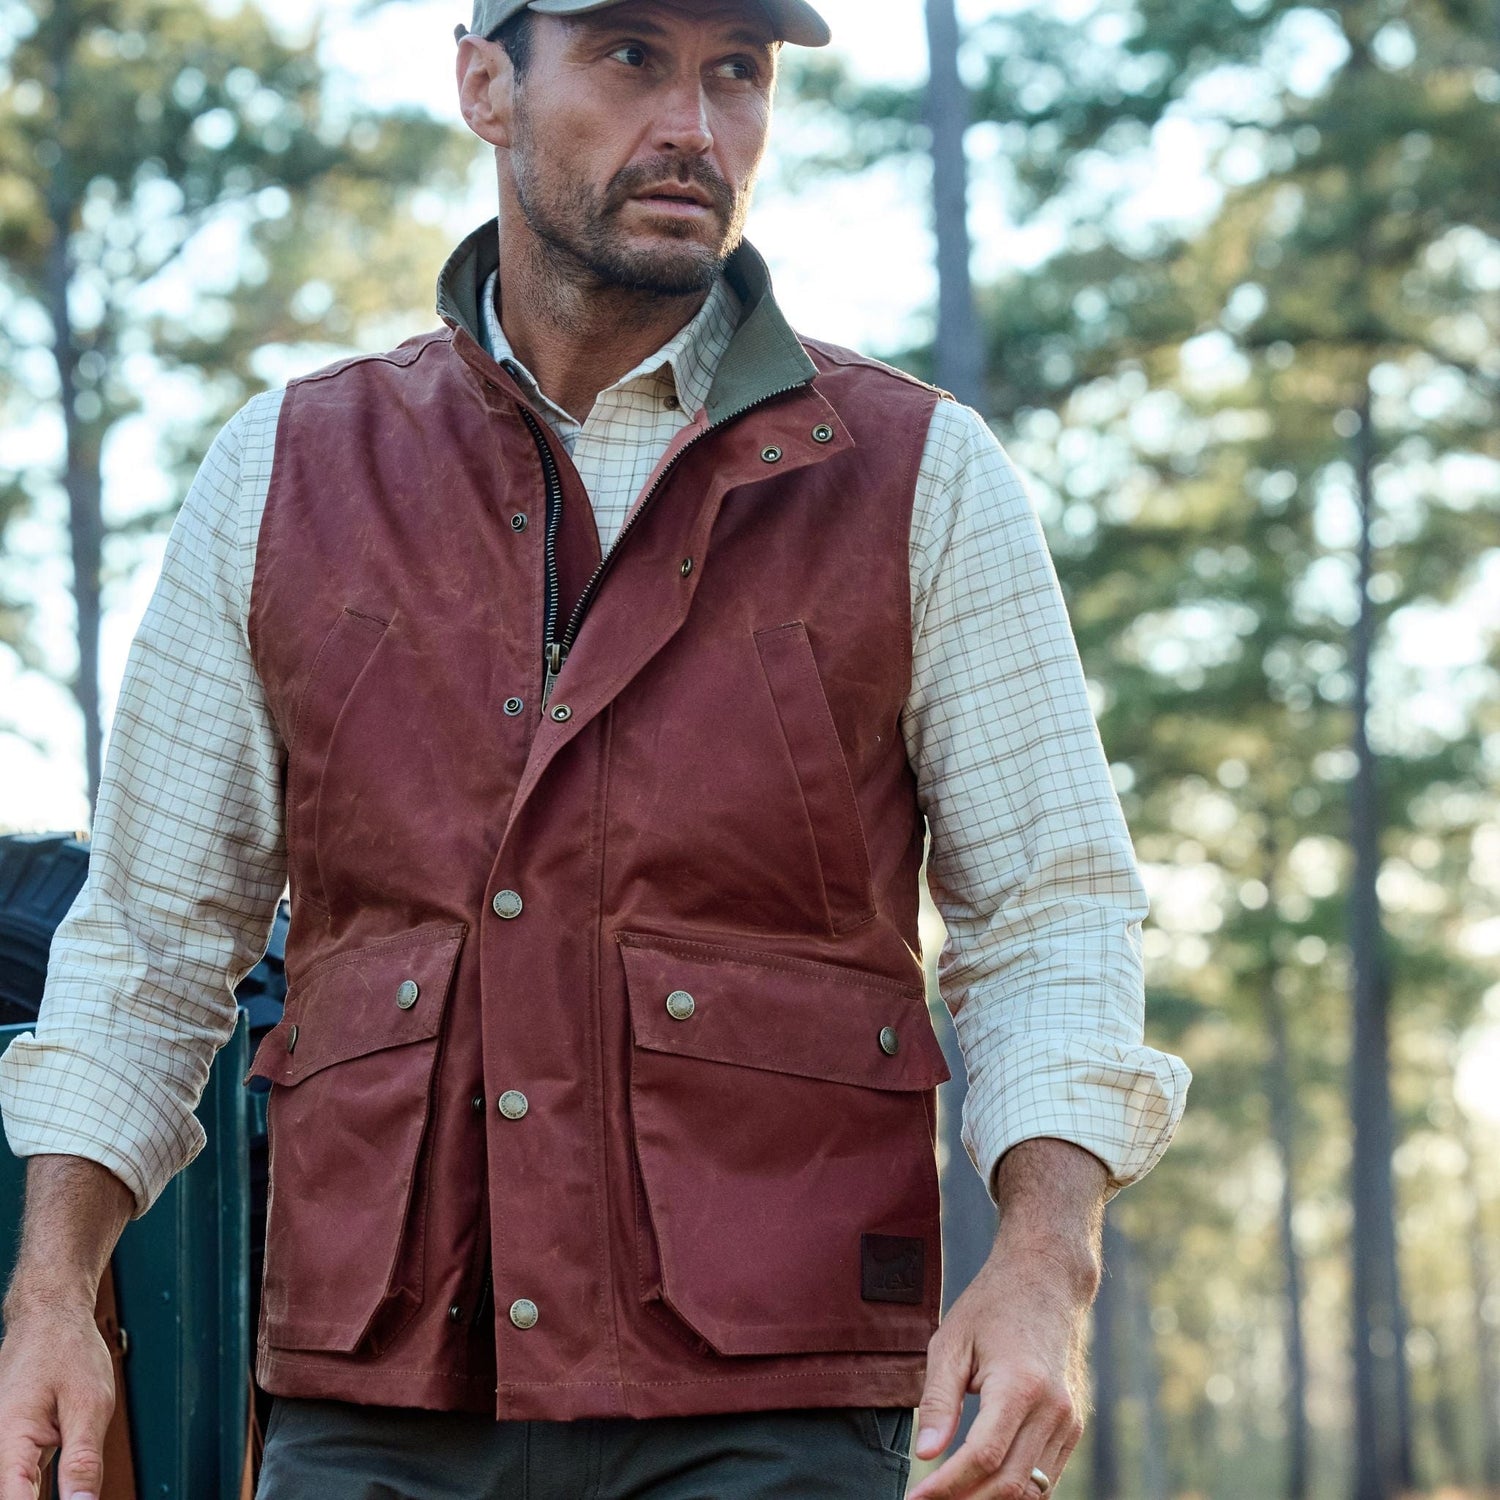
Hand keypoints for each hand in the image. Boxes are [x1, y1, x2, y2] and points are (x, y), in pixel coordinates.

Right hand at [0, 1299, 115, 1499]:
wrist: (48, 1318)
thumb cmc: (68, 1350)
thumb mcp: (90, 1403)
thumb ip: (83, 1459)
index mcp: (10, 1438)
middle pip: (14, 1496)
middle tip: (77, 1495)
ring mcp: (3, 1446)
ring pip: (17, 1488)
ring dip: (36, 1493)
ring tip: (70, 1463)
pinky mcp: (12, 1446)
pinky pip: (21, 1478)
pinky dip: (35, 1488)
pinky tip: (65, 1487)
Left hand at [908, 1137, 1106, 1499]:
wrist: (1048, 1279)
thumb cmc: (993, 1304)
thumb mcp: (953, 1340)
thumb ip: (939, 1399)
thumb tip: (925, 1453)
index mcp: (1020, 1386)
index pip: (981, 1457)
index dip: (946, 1487)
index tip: (913, 1499)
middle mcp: (1053, 1410)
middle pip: (1009, 1484)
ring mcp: (1069, 1421)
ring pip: (1032, 1490)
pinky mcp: (1073, 1426)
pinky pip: (1045, 1477)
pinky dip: (1014, 1492)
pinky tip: (981, 1490)